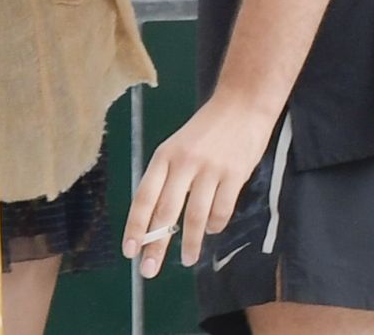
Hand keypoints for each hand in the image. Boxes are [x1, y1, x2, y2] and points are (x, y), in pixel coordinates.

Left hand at [121, 91, 277, 277]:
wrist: (243, 103)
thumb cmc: (207, 129)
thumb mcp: (178, 146)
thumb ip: (168, 178)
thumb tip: (157, 221)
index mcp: (165, 155)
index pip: (144, 197)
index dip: (135, 227)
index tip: (130, 251)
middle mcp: (185, 162)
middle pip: (166, 212)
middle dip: (156, 246)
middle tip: (149, 271)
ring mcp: (211, 168)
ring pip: (196, 216)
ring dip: (190, 243)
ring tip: (188, 259)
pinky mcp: (235, 173)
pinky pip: (222, 209)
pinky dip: (215, 225)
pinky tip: (212, 229)